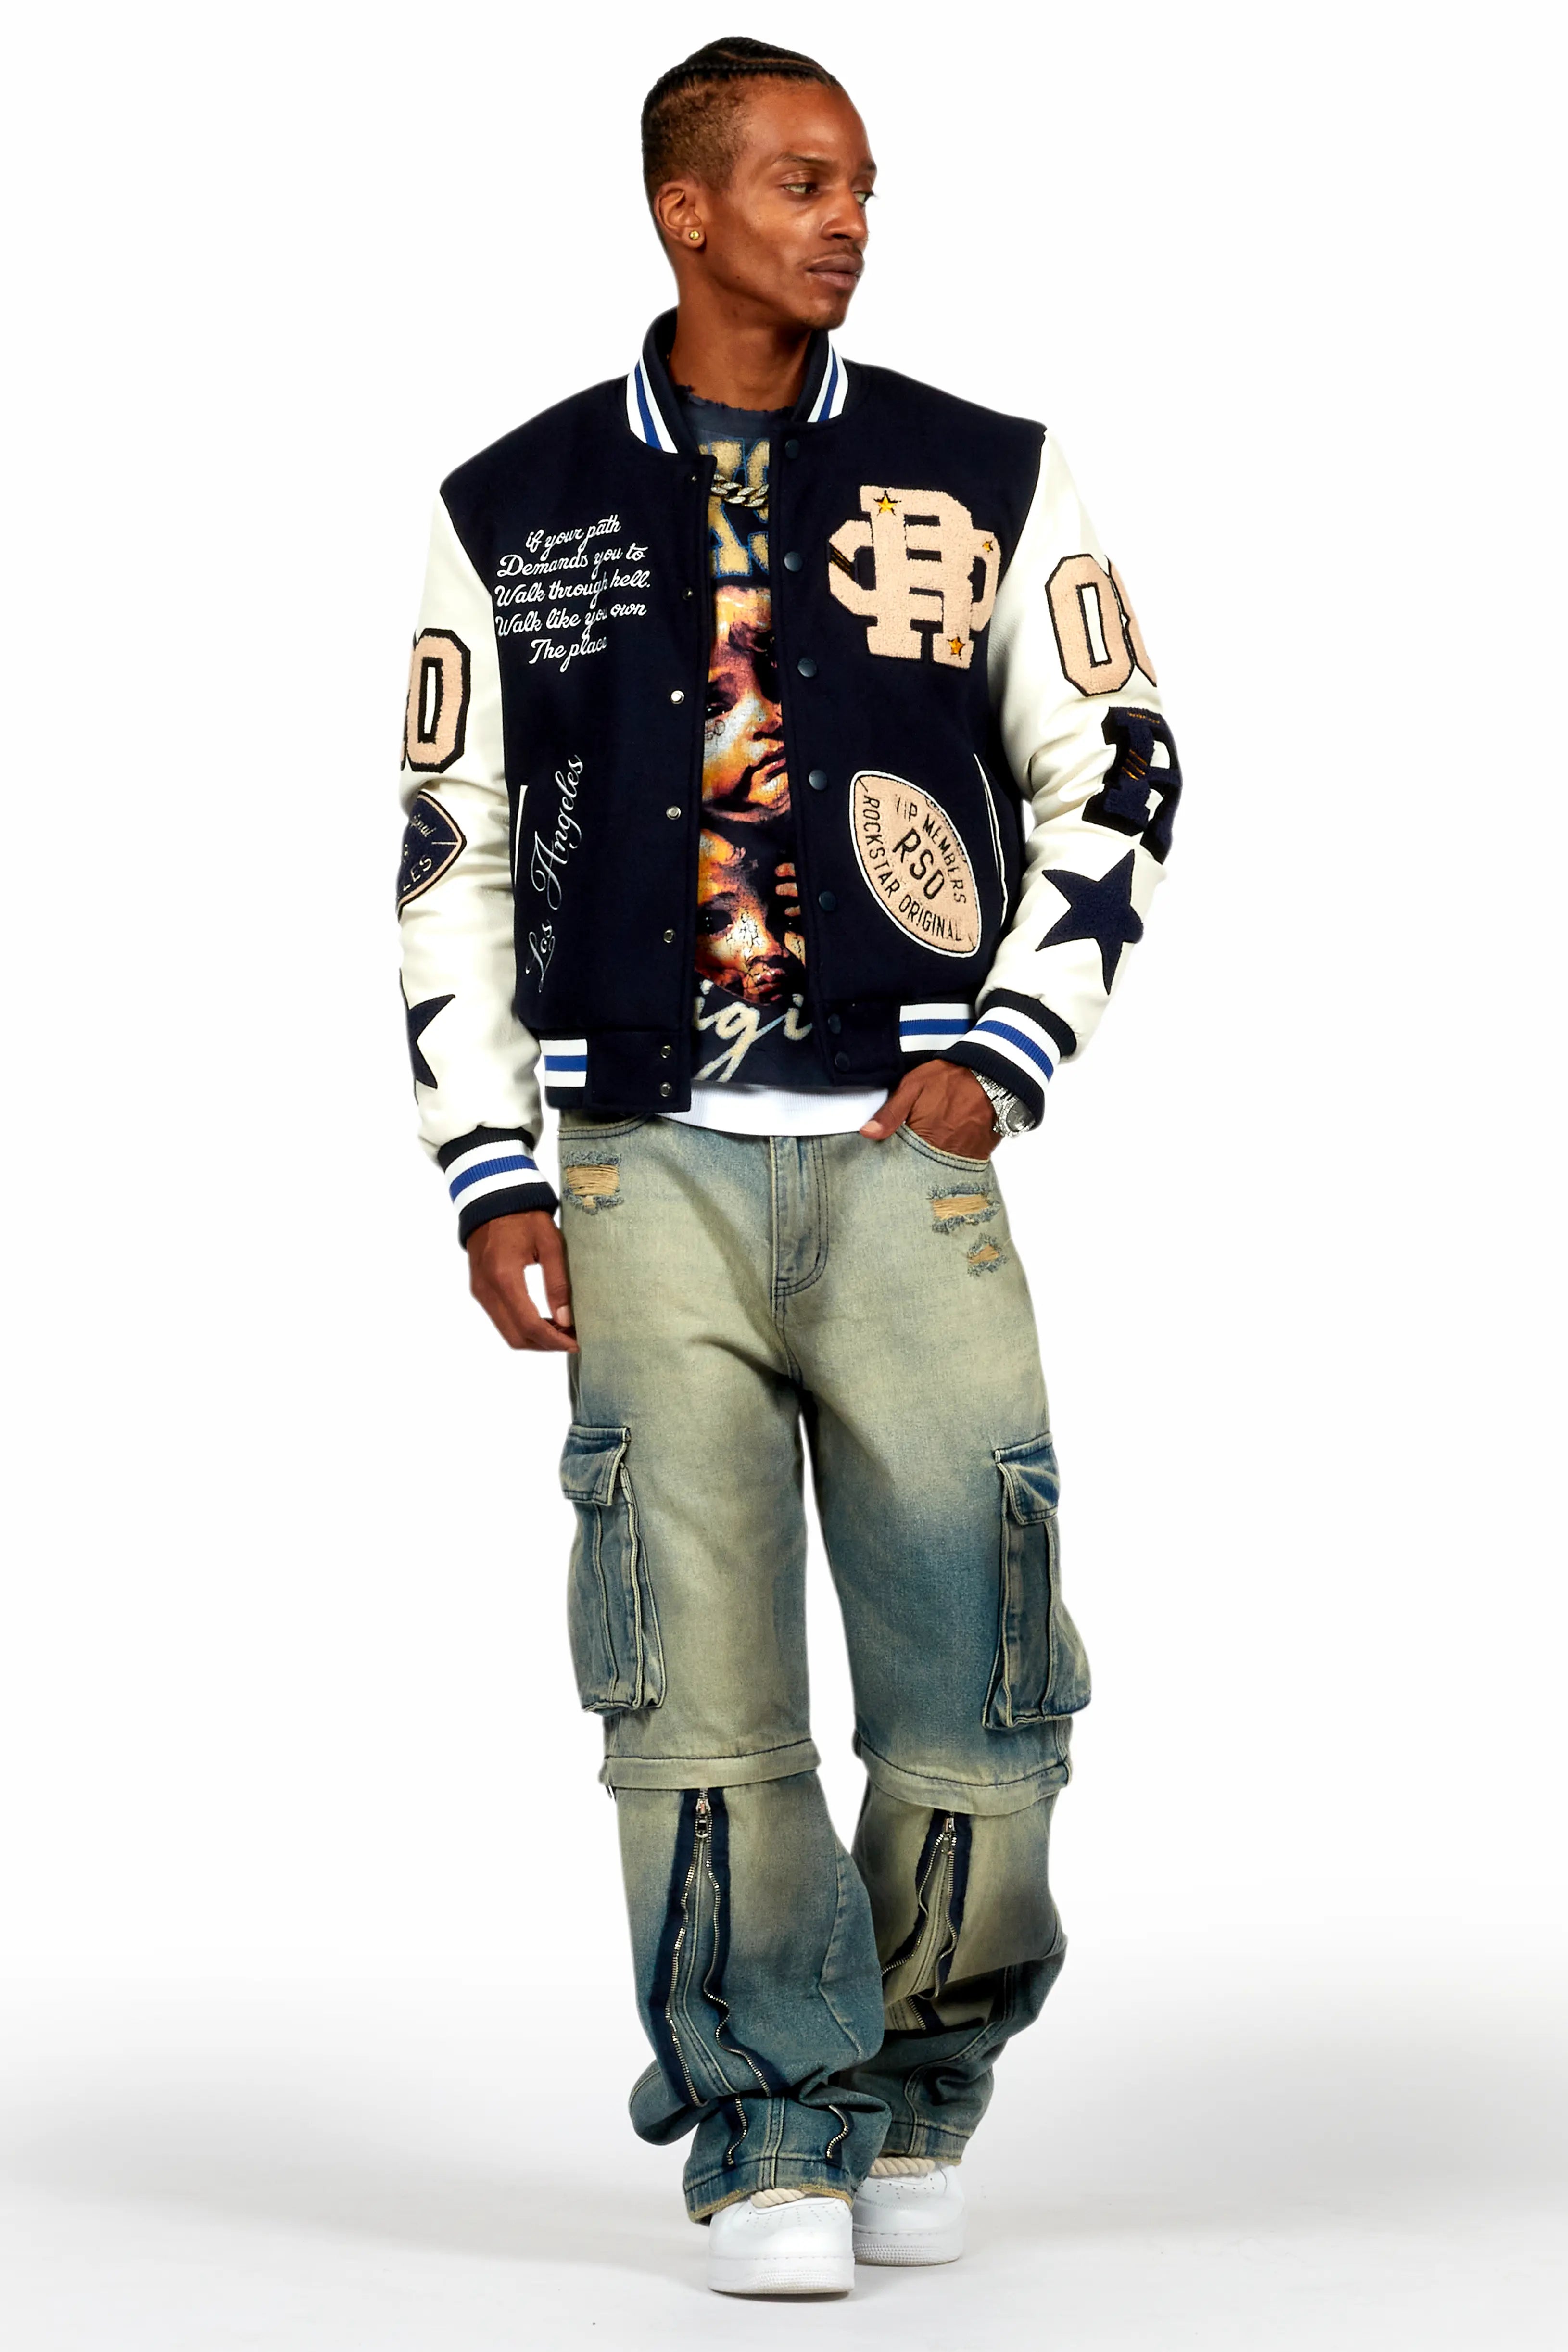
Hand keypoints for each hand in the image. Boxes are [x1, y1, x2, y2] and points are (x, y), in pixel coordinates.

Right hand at [466, 1210, 577, 1351]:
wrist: (493, 1199)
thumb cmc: (524, 1216)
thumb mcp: (550, 1243)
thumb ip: (558, 1282)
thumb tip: (566, 1320)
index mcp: (504, 1276)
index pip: (529, 1324)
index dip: (553, 1340)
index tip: (575, 1344)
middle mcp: (486, 1289)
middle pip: (516, 1336)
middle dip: (545, 1344)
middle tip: (571, 1339)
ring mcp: (480, 1291)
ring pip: (507, 1332)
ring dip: (534, 1338)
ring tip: (561, 1330)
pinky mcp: (480, 1289)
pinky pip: (500, 1319)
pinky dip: (522, 1327)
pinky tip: (544, 1320)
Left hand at [859, 1060, 995, 1158]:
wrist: (991, 1073)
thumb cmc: (951, 1078)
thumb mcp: (913, 1086)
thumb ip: (891, 1112)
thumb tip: (868, 1133)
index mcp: (924, 1136)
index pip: (902, 1161)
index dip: (897, 1158)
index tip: (893, 1154)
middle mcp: (944, 1151)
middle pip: (922, 1168)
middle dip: (915, 1162)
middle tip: (915, 1148)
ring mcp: (964, 1155)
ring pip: (942, 1168)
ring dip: (935, 1161)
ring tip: (933, 1146)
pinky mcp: (980, 1153)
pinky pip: (963, 1164)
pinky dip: (955, 1159)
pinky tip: (951, 1147)